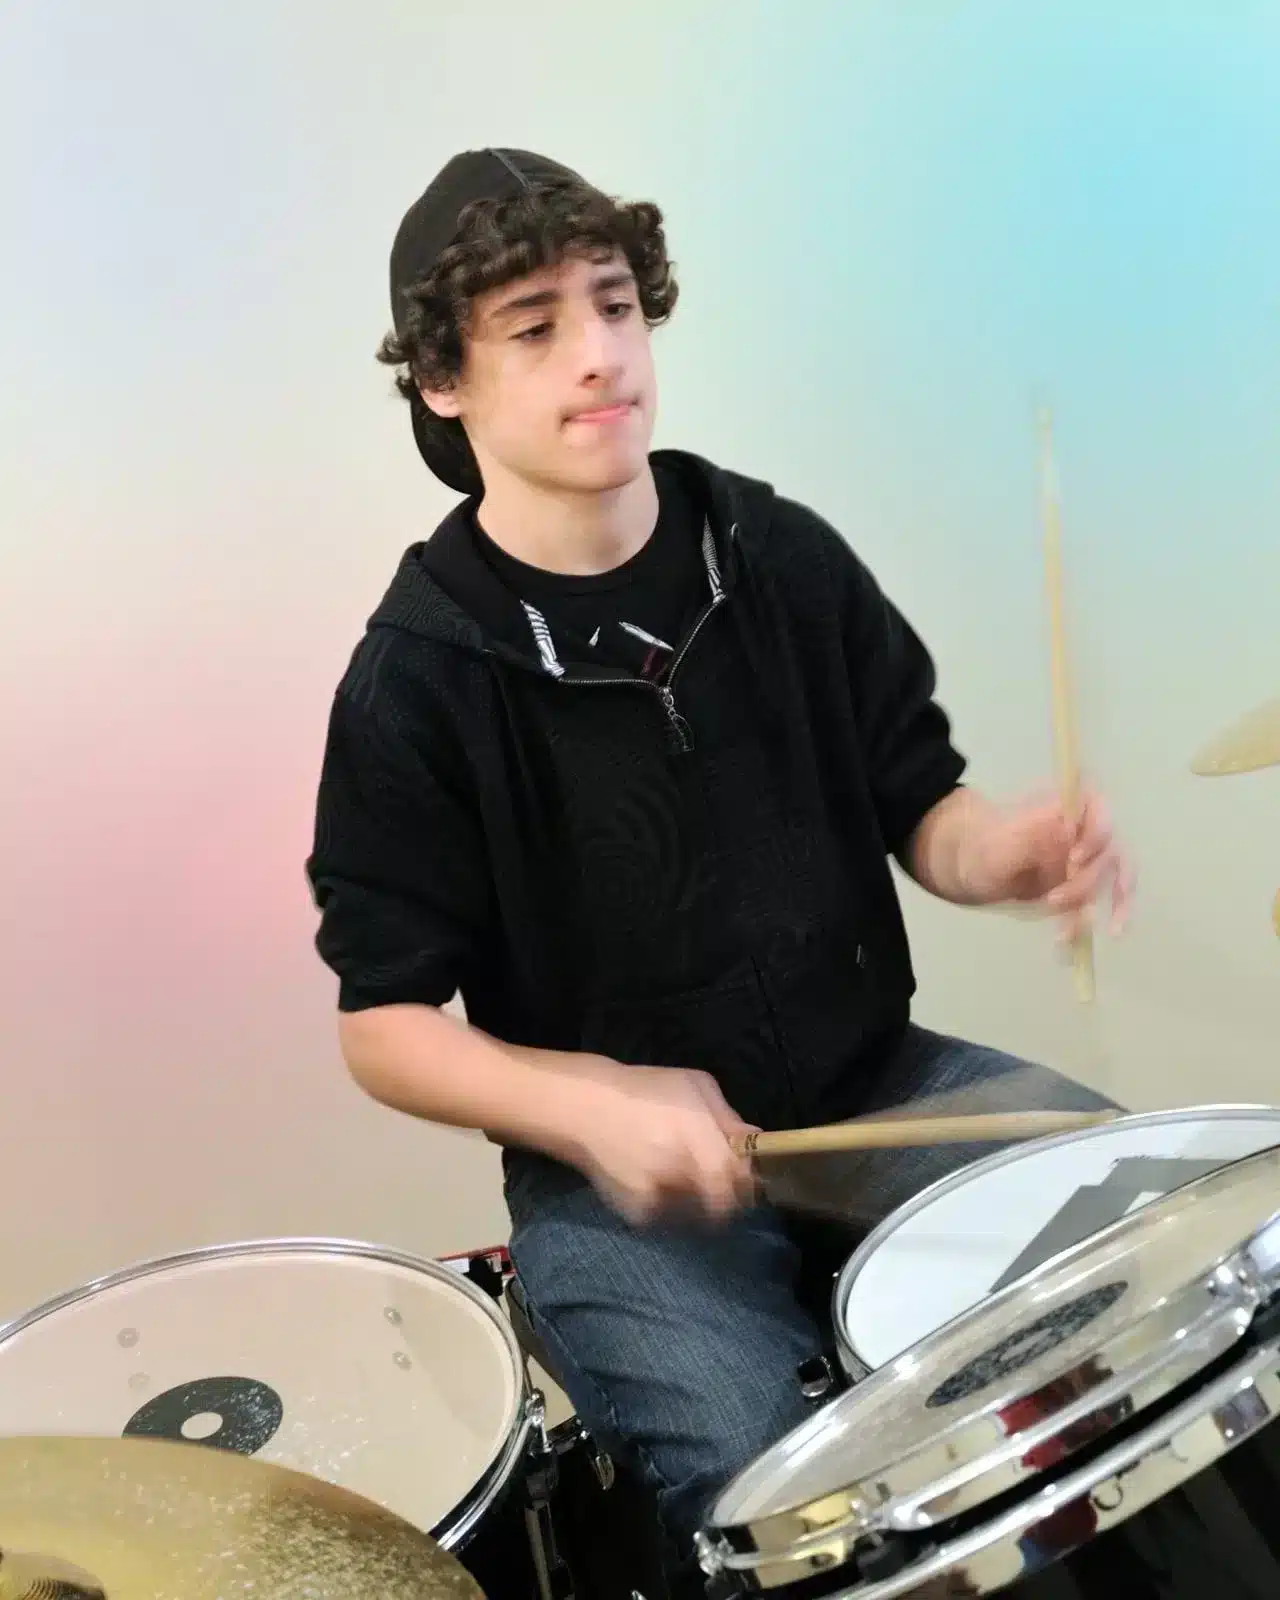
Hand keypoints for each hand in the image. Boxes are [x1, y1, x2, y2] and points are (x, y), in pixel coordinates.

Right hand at [561, 1061, 758, 1226]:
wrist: (583, 1109)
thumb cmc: (644, 1090)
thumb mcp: (692, 1084)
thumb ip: (726, 1116)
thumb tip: (753, 1140)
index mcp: (694, 1135)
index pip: (736, 1177)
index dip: (746, 1183)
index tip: (746, 1179)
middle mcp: (678, 1168)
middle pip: (721, 1204)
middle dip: (727, 1199)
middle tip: (722, 1187)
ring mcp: (656, 1194)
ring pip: (698, 1214)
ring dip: (700, 1203)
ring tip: (685, 1180)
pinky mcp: (638, 1213)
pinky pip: (670, 1218)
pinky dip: (673, 1206)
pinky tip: (660, 1184)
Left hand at [965, 788, 1134, 939]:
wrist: (974, 869)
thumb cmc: (985, 848)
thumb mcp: (1000, 843)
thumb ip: (1032, 836)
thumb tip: (1066, 828)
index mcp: (1065, 809)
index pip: (1100, 810)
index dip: (1097, 834)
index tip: (1075, 857)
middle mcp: (1083, 832)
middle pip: (1108, 853)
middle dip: (1086, 882)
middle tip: (1053, 900)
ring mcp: (1087, 861)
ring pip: (1112, 882)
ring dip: (1090, 908)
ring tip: (1067, 932)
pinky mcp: (1083, 887)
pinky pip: (1096, 905)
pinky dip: (1086, 923)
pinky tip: (1068, 939)